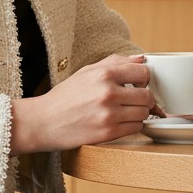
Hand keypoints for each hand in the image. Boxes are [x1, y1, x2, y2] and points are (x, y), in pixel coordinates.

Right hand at [10, 54, 155, 153]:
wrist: (44, 122)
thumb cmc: (65, 96)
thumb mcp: (87, 71)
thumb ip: (115, 62)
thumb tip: (141, 59)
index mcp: (103, 74)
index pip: (143, 72)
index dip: (144, 79)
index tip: (139, 83)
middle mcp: (108, 93)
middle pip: (147, 96)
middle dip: (145, 99)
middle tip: (136, 100)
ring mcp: (108, 114)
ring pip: (143, 113)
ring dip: (139, 113)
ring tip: (126, 112)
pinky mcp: (108, 133)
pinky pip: (136, 128)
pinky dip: (132, 125)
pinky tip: (120, 122)